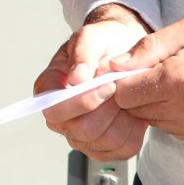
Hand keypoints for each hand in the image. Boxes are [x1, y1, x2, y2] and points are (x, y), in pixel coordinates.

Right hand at [35, 4, 151, 160]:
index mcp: (48, 90)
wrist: (125, 52)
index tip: (108, 85)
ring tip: (126, 95)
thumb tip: (75, 78)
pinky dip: (135, 129)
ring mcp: (82, 136)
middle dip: (108, 109)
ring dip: (123, 118)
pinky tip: (132, 110)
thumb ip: (82, 53)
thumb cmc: (104, 43)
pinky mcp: (105, 147)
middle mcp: (61, 118)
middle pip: (81, 130)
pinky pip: (123, 148)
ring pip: (104, 141)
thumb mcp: (92, 36)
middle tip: (121, 87)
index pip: (54, 110)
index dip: (82, 102)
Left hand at [110, 8, 183, 148]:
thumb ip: (148, 48)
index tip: (128, 70)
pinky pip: (181, 133)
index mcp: (182, 80)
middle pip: (139, 111)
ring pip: (158, 123)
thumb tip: (114, 65)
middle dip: (140, 92)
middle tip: (158, 72)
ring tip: (182, 81)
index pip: (125, 94)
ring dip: (160, 105)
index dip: (122, 80)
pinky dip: (180, 117)